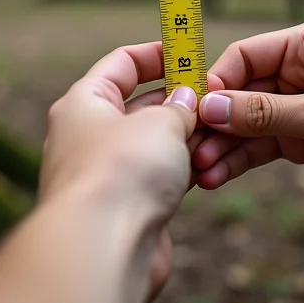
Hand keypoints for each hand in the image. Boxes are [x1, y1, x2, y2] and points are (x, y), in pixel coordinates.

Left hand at [39, 42, 214, 299]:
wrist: (102, 250)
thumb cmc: (123, 171)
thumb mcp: (160, 121)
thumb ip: (179, 105)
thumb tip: (186, 99)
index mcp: (84, 102)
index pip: (121, 64)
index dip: (156, 54)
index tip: (189, 52)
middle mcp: (88, 135)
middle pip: (138, 103)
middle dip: (178, 98)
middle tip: (214, 94)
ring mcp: (105, 172)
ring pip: (152, 142)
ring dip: (185, 136)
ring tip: (218, 128)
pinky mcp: (123, 206)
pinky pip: (157, 175)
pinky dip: (181, 168)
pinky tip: (209, 164)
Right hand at [193, 19, 303, 196]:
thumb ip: (266, 113)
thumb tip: (210, 109)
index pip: (242, 56)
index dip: (215, 83)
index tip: (191, 112)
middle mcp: (297, 71)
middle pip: (240, 93)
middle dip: (215, 122)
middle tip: (188, 151)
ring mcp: (300, 106)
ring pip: (248, 124)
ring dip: (224, 147)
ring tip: (199, 173)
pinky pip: (264, 146)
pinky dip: (243, 160)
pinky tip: (219, 177)